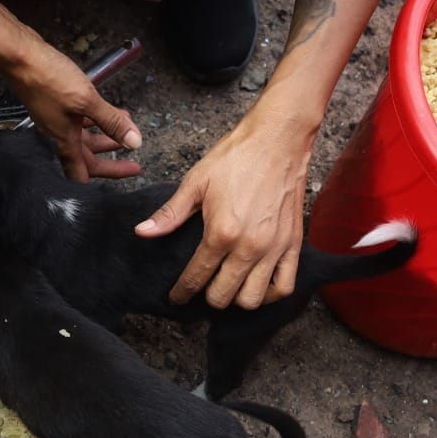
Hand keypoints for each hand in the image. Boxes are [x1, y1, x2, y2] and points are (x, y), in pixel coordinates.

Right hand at [1, 32, 143, 181]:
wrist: (19, 57)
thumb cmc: (49, 80)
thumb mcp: (86, 101)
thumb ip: (111, 122)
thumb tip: (134, 142)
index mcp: (64, 142)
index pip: (84, 173)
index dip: (109, 174)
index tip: (130, 170)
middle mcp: (57, 135)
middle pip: (87, 156)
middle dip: (111, 156)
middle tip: (132, 154)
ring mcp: (54, 119)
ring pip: (83, 136)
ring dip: (104, 134)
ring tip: (124, 128)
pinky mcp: (53, 104)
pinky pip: (77, 120)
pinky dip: (93, 119)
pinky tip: (103, 110)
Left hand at [135, 110, 312, 308]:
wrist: (278, 139)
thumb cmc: (237, 157)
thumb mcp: (196, 182)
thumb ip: (170, 213)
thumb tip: (142, 232)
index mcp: (221, 233)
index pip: (196, 278)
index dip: (182, 293)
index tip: (177, 297)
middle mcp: (249, 247)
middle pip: (224, 296)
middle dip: (207, 297)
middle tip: (202, 287)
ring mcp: (274, 248)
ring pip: (253, 299)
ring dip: (237, 298)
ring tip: (228, 286)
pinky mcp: (294, 244)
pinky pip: (285, 285)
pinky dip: (270, 294)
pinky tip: (258, 286)